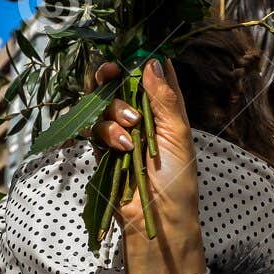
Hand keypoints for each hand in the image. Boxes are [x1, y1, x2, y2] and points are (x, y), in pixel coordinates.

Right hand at [92, 58, 207, 273]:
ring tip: (130, 130)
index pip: (151, 76)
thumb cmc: (178, 179)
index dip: (142, 61)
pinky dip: (106, 133)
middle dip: (113, 75)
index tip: (134, 53)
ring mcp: (120, 133)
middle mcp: (141, 117)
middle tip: (110, 71)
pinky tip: (121, 147)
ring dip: (114, 110)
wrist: (157, 220)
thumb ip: (164, 98)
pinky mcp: (103, 151)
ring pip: (104, 104)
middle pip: (119, 84)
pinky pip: (95, 129)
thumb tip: (153, 61)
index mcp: (165, 110)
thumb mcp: (177, 134)